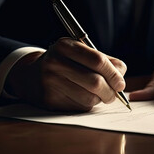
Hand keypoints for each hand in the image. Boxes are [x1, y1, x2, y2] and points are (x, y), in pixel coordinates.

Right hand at [6, 37, 126, 111]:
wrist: (32, 75)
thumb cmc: (64, 62)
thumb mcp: (80, 52)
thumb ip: (104, 60)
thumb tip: (121, 74)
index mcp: (65, 46)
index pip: (98, 60)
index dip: (113, 74)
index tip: (121, 83)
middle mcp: (56, 63)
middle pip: (95, 82)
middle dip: (110, 91)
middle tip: (114, 94)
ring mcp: (50, 82)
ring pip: (89, 98)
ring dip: (99, 99)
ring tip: (98, 94)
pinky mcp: (50, 100)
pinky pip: (79, 107)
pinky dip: (87, 105)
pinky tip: (82, 97)